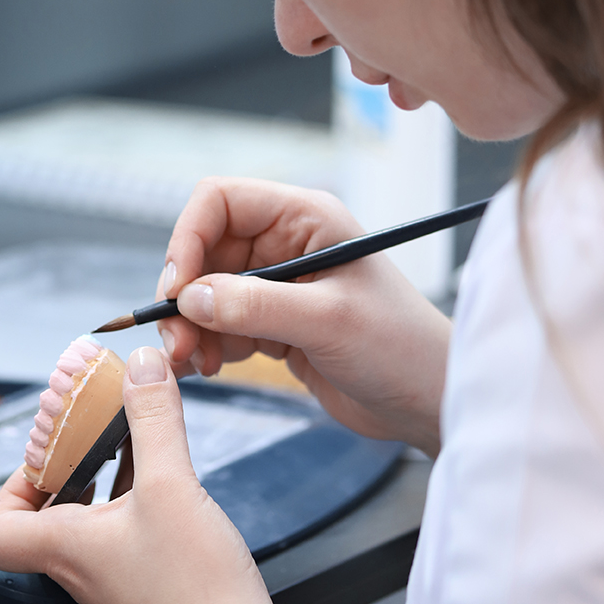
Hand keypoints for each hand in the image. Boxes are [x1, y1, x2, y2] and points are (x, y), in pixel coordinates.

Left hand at [0, 347, 303, 603]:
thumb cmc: (195, 586)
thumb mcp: (171, 485)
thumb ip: (153, 420)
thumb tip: (141, 367)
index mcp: (65, 547)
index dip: (6, 490)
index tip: (44, 459)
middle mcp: (79, 569)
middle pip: (41, 520)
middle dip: (65, 470)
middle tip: (93, 440)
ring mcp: (112, 582)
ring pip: (85, 525)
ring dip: (102, 483)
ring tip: (134, 448)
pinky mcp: (145, 587)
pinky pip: (121, 536)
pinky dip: (133, 502)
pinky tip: (169, 482)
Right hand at [157, 178, 450, 455]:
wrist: (428, 401)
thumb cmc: (401, 347)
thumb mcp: (328, 321)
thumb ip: (256, 306)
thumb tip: (189, 298)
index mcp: (305, 219)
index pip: (220, 202)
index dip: (188, 239)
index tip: (175, 290)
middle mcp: (287, 245)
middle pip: (204, 253)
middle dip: (184, 297)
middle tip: (176, 342)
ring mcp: (279, 287)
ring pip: (206, 294)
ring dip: (191, 327)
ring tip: (196, 363)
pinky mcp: (275, 325)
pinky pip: (221, 326)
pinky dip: (206, 346)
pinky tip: (209, 368)